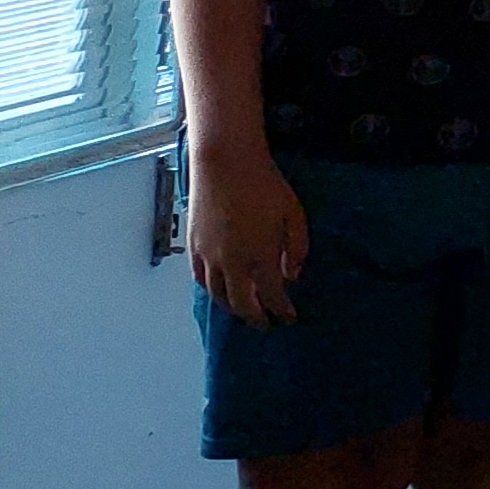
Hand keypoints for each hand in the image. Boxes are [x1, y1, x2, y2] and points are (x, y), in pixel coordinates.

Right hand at [188, 143, 308, 327]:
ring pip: (217, 295)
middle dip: (255, 317)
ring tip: (244, 311)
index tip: (289, 318)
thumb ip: (297, 248)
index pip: (272, 296)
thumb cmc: (264, 185)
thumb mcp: (294, 214)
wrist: (224, 163)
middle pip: (241, 304)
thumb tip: (294, 275)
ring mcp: (208, 256)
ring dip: (232, 308)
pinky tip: (220, 290)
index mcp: (259, 257)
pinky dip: (211, 290)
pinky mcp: (192, 246)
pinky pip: (200, 279)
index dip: (281, 311)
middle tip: (265, 325)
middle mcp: (231, 263)